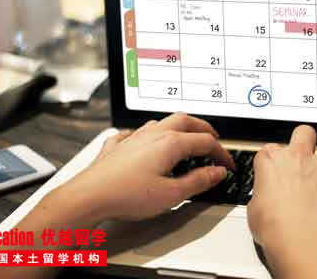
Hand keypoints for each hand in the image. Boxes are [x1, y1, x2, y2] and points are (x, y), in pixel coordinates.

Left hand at [55, 113, 234, 222]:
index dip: (221, 153)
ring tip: (185, 138)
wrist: (89, 196)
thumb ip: (198, 181)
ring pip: (161, 122)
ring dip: (178, 127)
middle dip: (203, 128)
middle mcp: (152, 134)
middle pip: (185, 121)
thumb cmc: (126, 195)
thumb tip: (216, 172)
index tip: (227, 165)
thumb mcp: (171, 195)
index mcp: (170, 144)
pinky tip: (144, 141)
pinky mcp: (117, 146)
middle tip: (213, 139)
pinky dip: (146, 135)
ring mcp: (133, 138)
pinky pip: (134, 132)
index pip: (205, 142)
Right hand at [247, 126, 316, 277]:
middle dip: (305, 139)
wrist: (296, 235)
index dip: (274, 160)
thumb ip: (261, 196)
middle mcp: (297, 157)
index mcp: (271, 160)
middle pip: (303, 133)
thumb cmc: (273, 224)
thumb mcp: (253, 207)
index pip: (270, 150)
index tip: (274, 170)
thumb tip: (264, 200)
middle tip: (304, 151)